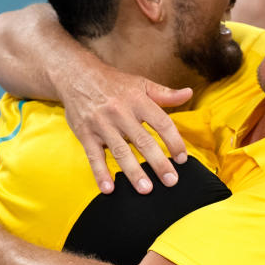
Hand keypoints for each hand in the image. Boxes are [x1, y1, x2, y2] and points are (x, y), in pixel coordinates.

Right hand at [57, 60, 192, 194]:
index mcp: (137, 100)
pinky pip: (94, 156)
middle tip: (171, 181)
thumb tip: (188, 93)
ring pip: (120, 151)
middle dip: (158, 163)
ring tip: (146, 189)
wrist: (76, 75)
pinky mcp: (85, 134)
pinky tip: (108, 188)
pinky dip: (100, 173)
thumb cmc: (113, 83)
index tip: (182, 158)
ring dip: (133, 172)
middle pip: (143, 141)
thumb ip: (164, 93)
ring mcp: (102, 124)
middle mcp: (120, 112)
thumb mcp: (140, 84)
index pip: (161, 123)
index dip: (174, 141)